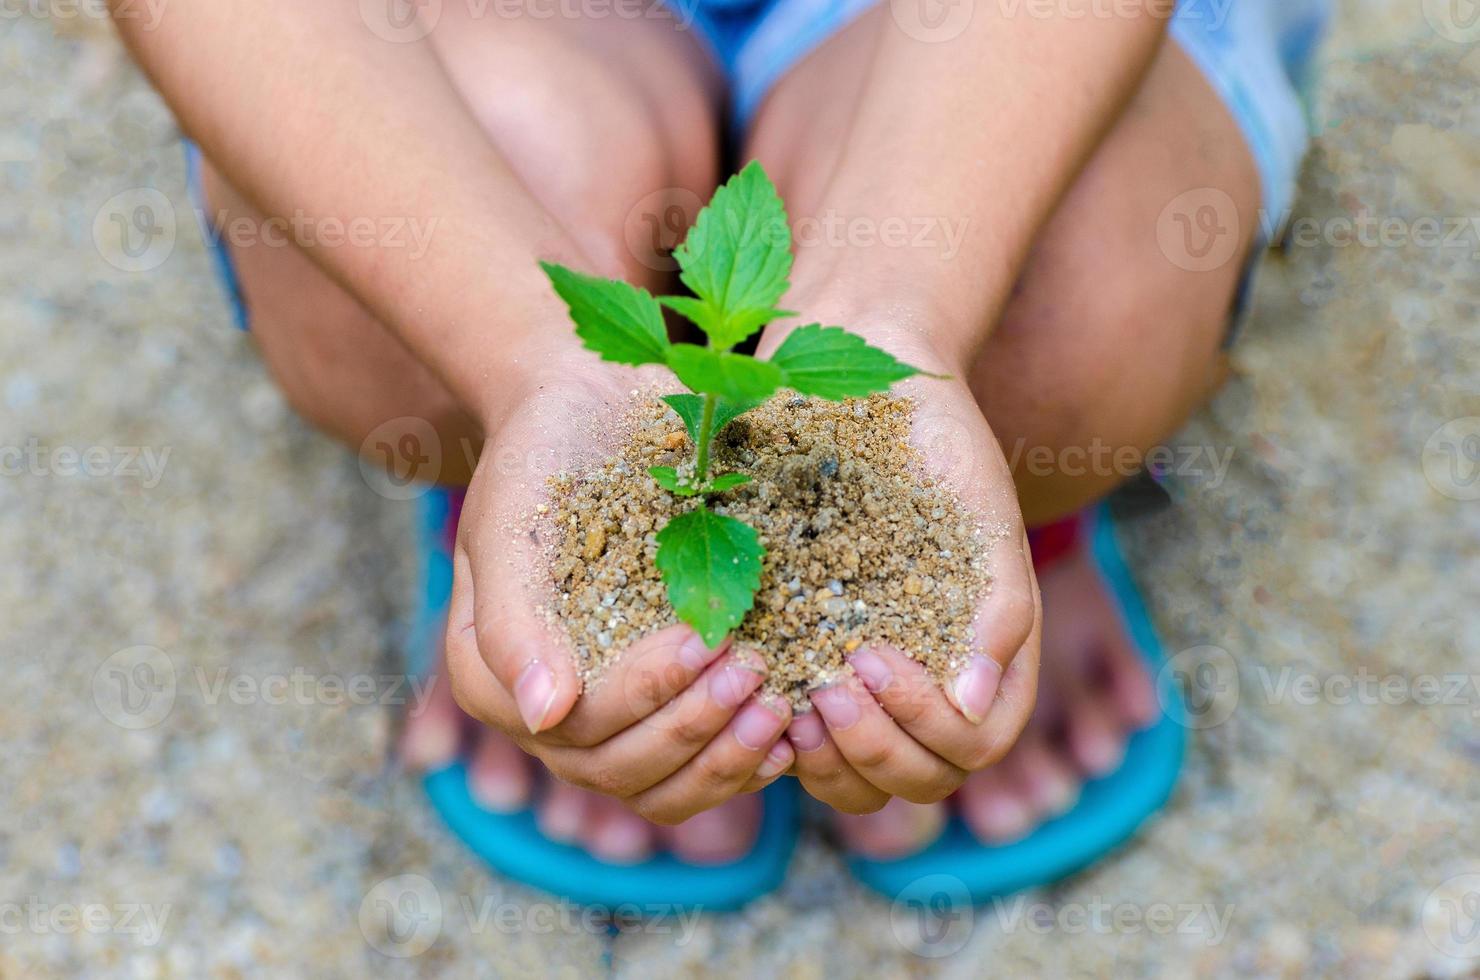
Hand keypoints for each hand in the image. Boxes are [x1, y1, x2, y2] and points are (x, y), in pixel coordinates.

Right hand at [442, 358, 793, 824]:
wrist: (591, 413)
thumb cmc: (544, 455)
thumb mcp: (513, 521)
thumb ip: (512, 619)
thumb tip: (543, 715)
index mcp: (490, 675)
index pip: (571, 727)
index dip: (643, 695)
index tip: (706, 640)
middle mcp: (543, 713)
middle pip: (616, 769)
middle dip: (693, 728)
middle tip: (755, 671)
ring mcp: (604, 718)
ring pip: (659, 789)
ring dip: (723, 759)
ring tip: (780, 708)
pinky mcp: (657, 710)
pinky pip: (696, 775)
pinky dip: (741, 763)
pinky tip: (788, 734)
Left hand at [760, 321, 1041, 813]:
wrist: (863, 382)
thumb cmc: (935, 440)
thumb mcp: (980, 512)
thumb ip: (1001, 605)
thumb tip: (975, 704)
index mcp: (982, 655)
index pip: (975, 746)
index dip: (927, 729)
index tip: (871, 657)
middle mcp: (928, 680)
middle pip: (920, 782)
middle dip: (876, 751)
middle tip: (825, 691)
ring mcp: (867, 679)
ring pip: (857, 781)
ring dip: (828, 763)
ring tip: (787, 708)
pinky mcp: (808, 661)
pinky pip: (800, 740)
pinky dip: (781, 739)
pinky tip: (751, 692)